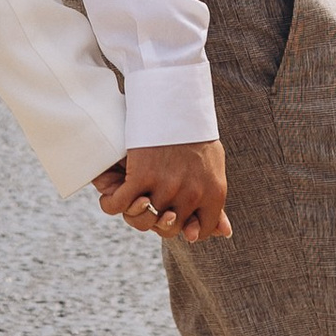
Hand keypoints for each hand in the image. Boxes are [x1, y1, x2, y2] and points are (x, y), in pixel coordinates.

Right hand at [92, 138, 229, 243]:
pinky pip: (119, 205)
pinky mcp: (141, 175)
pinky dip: (111, 203)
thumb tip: (225, 235)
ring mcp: (166, 187)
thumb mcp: (214, 168)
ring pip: (142, 220)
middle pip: (168, 230)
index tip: (174, 216)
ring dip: (131, 213)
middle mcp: (191, 195)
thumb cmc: (195, 134)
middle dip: (157, 222)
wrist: (176, 100)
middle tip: (149, 205)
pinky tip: (113, 195)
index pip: (200, 231)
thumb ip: (215, 203)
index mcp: (213, 193)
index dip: (185, 228)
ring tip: (130, 200)